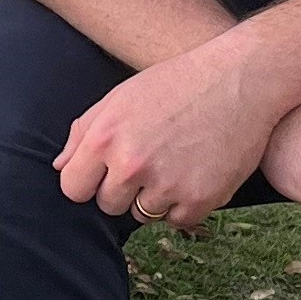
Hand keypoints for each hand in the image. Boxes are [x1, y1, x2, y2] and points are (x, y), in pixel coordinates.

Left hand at [54, 44, 275, 227]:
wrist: (241, 79)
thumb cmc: (177, 84)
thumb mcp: (121, 96)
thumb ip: (84, 132)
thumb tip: (60, 167)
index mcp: (106, 137)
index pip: (72, 188)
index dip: (87, 182)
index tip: (104, 173)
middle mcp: (131, 164)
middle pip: (108, 205)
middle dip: (123, 189)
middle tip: (151, 158)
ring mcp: (166, 185)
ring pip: (143, 214)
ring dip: (155, 196)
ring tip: (176, 160)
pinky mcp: (199, 200)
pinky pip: (177, 220)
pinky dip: (185, 203)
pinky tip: (196, 170)